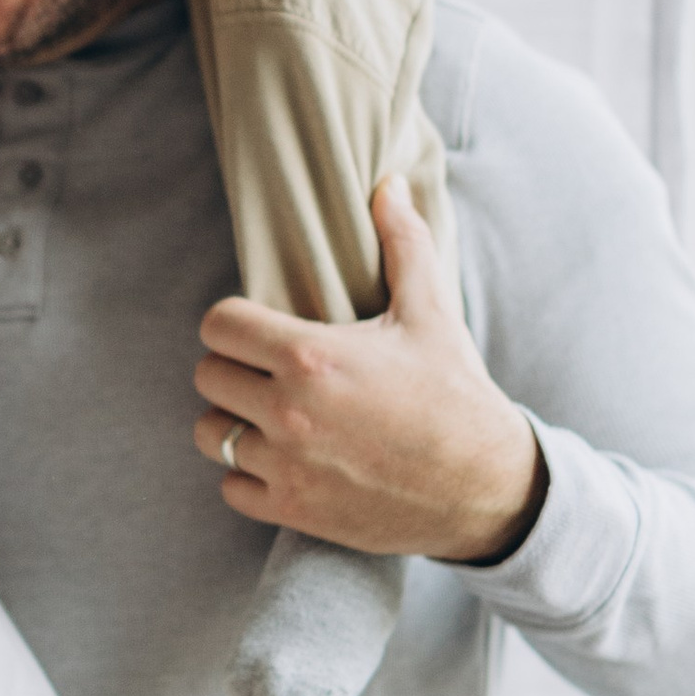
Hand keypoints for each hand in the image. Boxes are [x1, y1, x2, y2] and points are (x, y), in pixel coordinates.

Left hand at [192, 179, 546, 564]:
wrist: (487, 486)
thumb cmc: (456, 393)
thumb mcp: (432, 312)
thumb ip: (402, 243)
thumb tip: (388, 185)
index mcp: (312, 356)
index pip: (218, 325)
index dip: (233, 322)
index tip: (258, 330)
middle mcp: (289, 411)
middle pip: (207, 376)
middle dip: (233, 368)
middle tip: (268, 370)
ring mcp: (287, 465)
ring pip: (209, 434)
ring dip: (232, 422)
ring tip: (269, 415)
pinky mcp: (293, 510)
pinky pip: (230, 486)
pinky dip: (247, 475)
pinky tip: (282, 459)